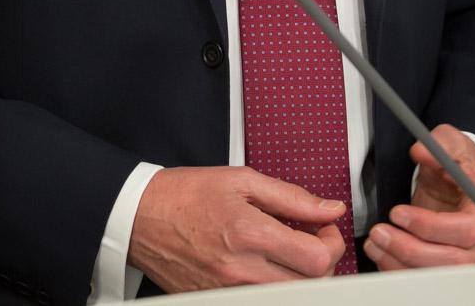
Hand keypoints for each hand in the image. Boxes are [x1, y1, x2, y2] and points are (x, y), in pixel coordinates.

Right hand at [128, 165, 346, 292]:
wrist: (142, 217)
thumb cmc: (187, 194)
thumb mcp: (241, 180)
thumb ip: (291, 196)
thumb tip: (329, 208)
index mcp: (250, 234)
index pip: (317, 259)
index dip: (331, 242)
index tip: (324, 226)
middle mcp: (243, 271)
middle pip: (311, 286)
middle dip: (322, 261)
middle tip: (311, 237)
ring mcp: (230, 293)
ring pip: (289, 297)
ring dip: (301, 276)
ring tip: (289, 250)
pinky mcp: (220, 302)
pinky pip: (262, 300)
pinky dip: (275, 285)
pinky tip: (266, 264)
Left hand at [363, 125, 474, 269]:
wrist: (462, 177)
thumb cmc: (459, 160)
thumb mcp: (450, 141)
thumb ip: (437, 144)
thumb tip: (420, 151)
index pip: (467, 229)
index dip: (431, 226)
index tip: (398, 213)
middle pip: (454, 260)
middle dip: (411, 249)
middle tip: (379, 232)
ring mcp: (472, 254)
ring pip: (441, 274)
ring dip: (403, 264)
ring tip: (375, 243)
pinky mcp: (453, 262)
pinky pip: (429, 277)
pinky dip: (402, 270)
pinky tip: (382, 254)